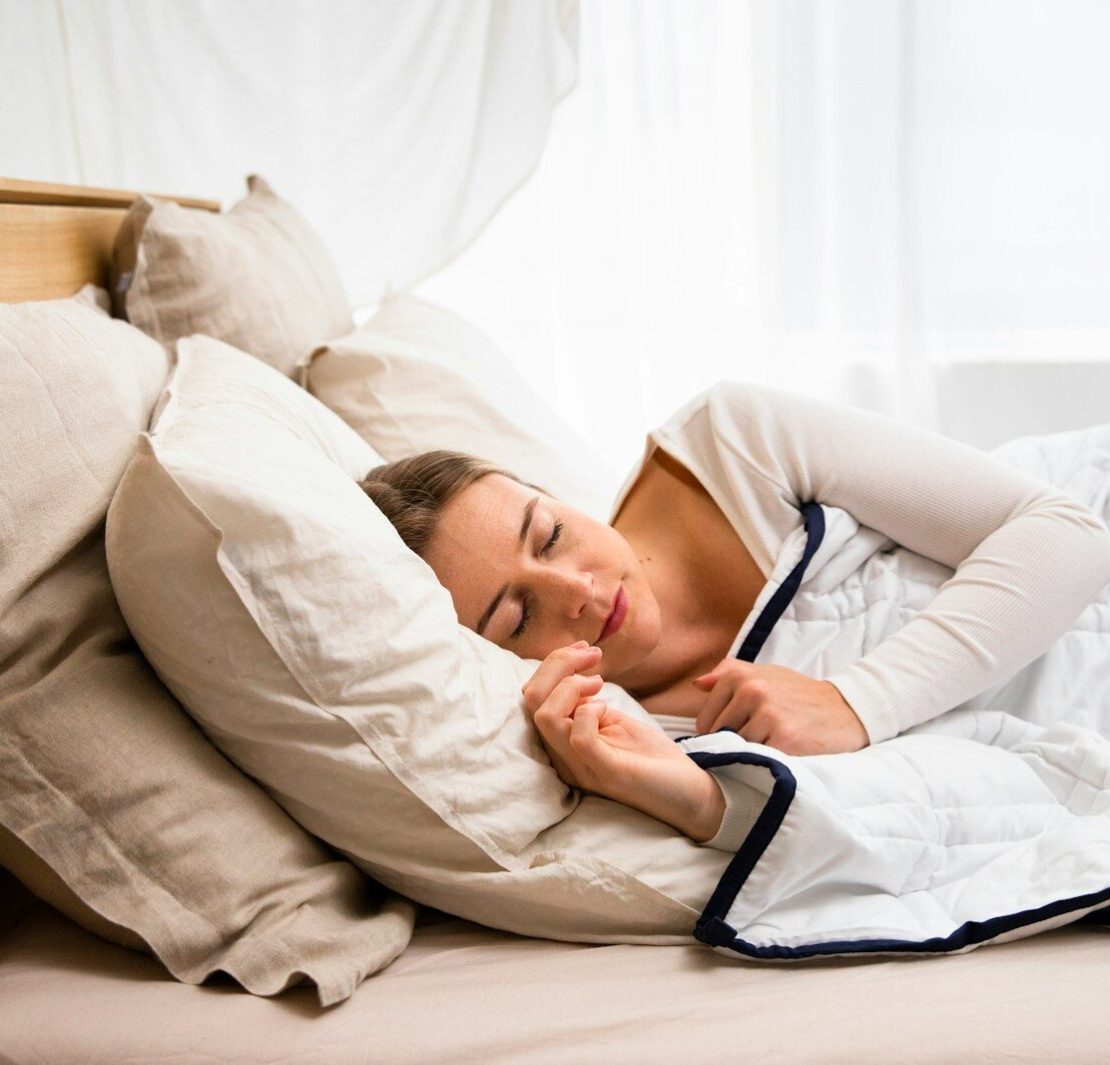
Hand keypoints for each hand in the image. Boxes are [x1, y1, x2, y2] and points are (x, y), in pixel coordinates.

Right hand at [521, 642, 726, 841]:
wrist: (690, 797)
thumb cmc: (651, 759)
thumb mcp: (612, 722)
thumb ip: (586, 706)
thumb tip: (574, 675)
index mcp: (562, 744)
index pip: (532, 698)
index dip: (554, 663)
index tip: (584, 649)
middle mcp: (564, 758)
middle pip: (532, 701)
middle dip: (558, 664)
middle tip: (591, 655)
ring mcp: (583, 768)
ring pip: (546, 717)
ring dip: (572, 685)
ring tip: (599, 683)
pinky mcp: (608, 773)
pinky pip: (579, 737)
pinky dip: (590, 711)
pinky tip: (607, 708)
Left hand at [692, 659, 868, 754]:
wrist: (847, 709)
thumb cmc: (800, 694)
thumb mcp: (766, 674)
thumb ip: (728, 674)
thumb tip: (696, 684)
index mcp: (739, 676)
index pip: (704, 721)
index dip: (718, 734)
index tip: (740, 735)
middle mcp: (751, 692)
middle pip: (718, 738)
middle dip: (733, 745)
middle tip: (759, 742)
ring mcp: (767, 715)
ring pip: (736, 750)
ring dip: (749, 755)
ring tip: (771, 747)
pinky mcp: (784, 739)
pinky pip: (757, 759)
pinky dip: (765, 762)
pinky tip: (781, 755)